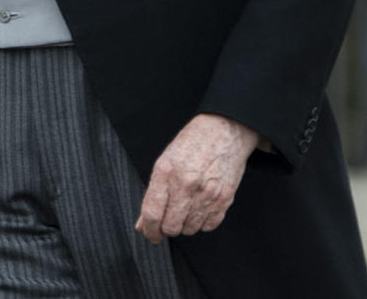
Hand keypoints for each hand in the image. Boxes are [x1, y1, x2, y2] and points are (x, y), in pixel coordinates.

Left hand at [136, 113, 259, 242]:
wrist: (223, 131)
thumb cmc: (191, 144)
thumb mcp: (165, 162)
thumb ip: (152, 194)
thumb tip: (141, 224)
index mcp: (165, 171)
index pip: (152, 212)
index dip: (148, 230)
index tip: (149, 234)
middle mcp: (186, 184)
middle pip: (171, 226)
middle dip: (166, 228)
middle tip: (167, 220)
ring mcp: (207, 193)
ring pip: (189, 229)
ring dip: (184, 225)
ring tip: (185, 208)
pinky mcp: (224, 199)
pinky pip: (209, 226)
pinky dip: (201, 223)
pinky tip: (199, 208)